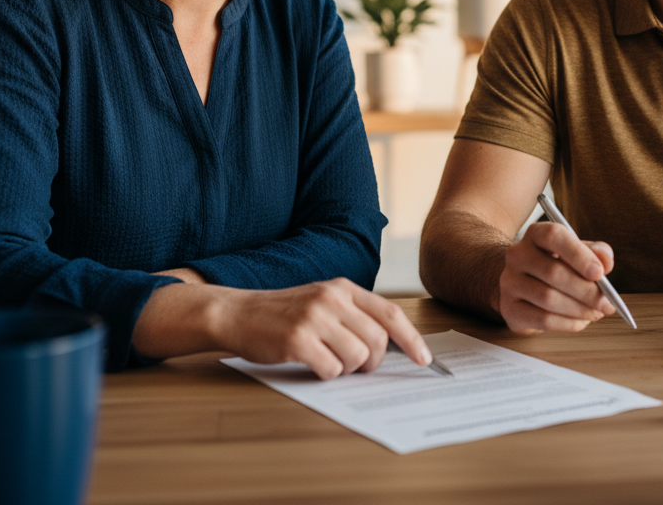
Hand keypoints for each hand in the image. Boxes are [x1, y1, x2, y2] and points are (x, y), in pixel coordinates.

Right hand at [215, 278, 432, 379]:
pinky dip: (326, 374)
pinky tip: (312, 364)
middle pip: (377, 341)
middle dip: (372, 362)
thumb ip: (354, 315)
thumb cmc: (284, 313)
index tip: (425, 359)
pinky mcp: (297, 340)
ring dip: (346, 369)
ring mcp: (314, 318)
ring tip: (328, 361)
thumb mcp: (323, 302)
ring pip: (356, 357)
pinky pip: (330, 369)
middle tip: (358, 367)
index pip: (390, 314)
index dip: (412, 339)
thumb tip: (391, 346)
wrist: (238, 313)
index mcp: (343, 288)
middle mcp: (332, 299)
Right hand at [498, 221, 615, 332]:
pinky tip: (580, 321)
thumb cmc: (555, 266)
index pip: (554, 236)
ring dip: (580, 309)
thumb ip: (595, 253)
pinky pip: (543, 319)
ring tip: (596, 312)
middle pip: (554, 272)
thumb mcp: (576, 253)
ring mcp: (509, 282)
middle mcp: (517, 255)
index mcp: (535, 234)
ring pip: (549, 298)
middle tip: (607, 303)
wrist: (522, 286)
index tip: (600, 273)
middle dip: (587, 291)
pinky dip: (568, 323)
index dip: (578, 254)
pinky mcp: (509, 308)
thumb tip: (606, 262)